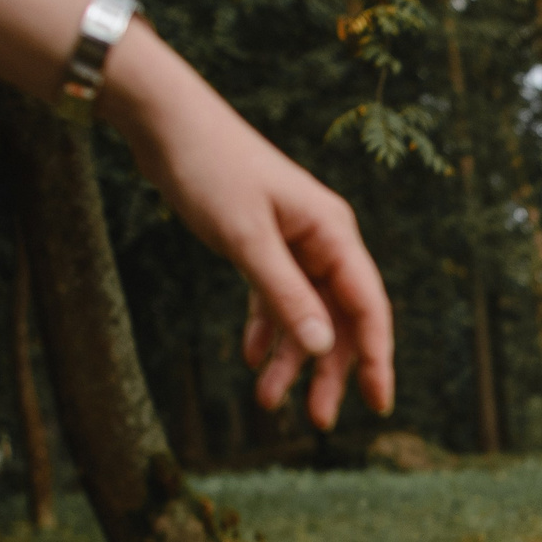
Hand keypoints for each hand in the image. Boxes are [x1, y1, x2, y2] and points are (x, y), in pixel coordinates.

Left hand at [105, 42, 393, 430]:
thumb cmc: (208, 168)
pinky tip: (252, 358)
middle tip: (316, 422)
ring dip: (291, 358)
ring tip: (266, 401)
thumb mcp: (245, 238)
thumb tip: (324, 348)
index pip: (368, 308)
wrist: (163, 119)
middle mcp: (323, 241)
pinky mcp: (264, 243)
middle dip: (328, 371)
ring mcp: (295, 243)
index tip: (378, 405)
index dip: (376, 358)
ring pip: (307, 314)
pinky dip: (266, 329)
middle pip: (340, 319)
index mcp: (334, 234)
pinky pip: (276, 297)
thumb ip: (285, 294)